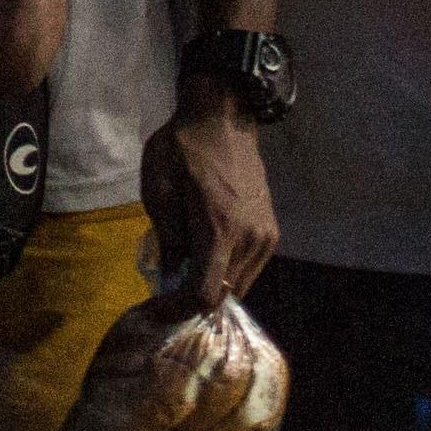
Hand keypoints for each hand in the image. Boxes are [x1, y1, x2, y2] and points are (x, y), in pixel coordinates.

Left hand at [139, 100, 277, 305]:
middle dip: (194, 302)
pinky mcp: (272, 231)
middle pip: (223, 296)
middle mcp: (250, 239)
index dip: (178, 310)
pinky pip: (250, 268)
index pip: (204, 294)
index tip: (158, 310)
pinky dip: (228, 272)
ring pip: (239, 286)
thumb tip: (169, 277)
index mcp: (219, 230)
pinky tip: (209, 258)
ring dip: (213, 287)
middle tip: (168, 294)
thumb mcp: (158, 191)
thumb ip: (166, 240)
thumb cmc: (182, 150)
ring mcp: (266, 236)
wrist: (222, 120)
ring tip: (186, 274)